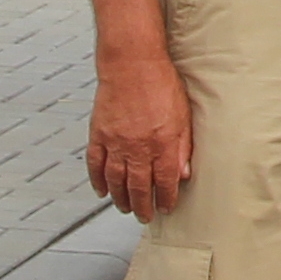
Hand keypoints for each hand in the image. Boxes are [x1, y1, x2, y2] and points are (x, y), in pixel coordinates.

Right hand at [87, 43, 197, 221]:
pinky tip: (101, 191)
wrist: (132, 62)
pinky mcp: (99, 134)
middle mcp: (138, 148)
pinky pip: (95, 164)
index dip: (164, 198)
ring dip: (120, 199)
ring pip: (116, 181)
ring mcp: (115, 143)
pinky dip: (97, 181)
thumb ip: (183, 147)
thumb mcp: (183, 115)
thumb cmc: (160, 83)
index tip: (165, 207)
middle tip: (144, 217)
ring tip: (125, 208)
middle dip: (142, 206)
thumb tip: (185, 173)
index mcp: (162, 144)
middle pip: (138, 187)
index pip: (164, 182)